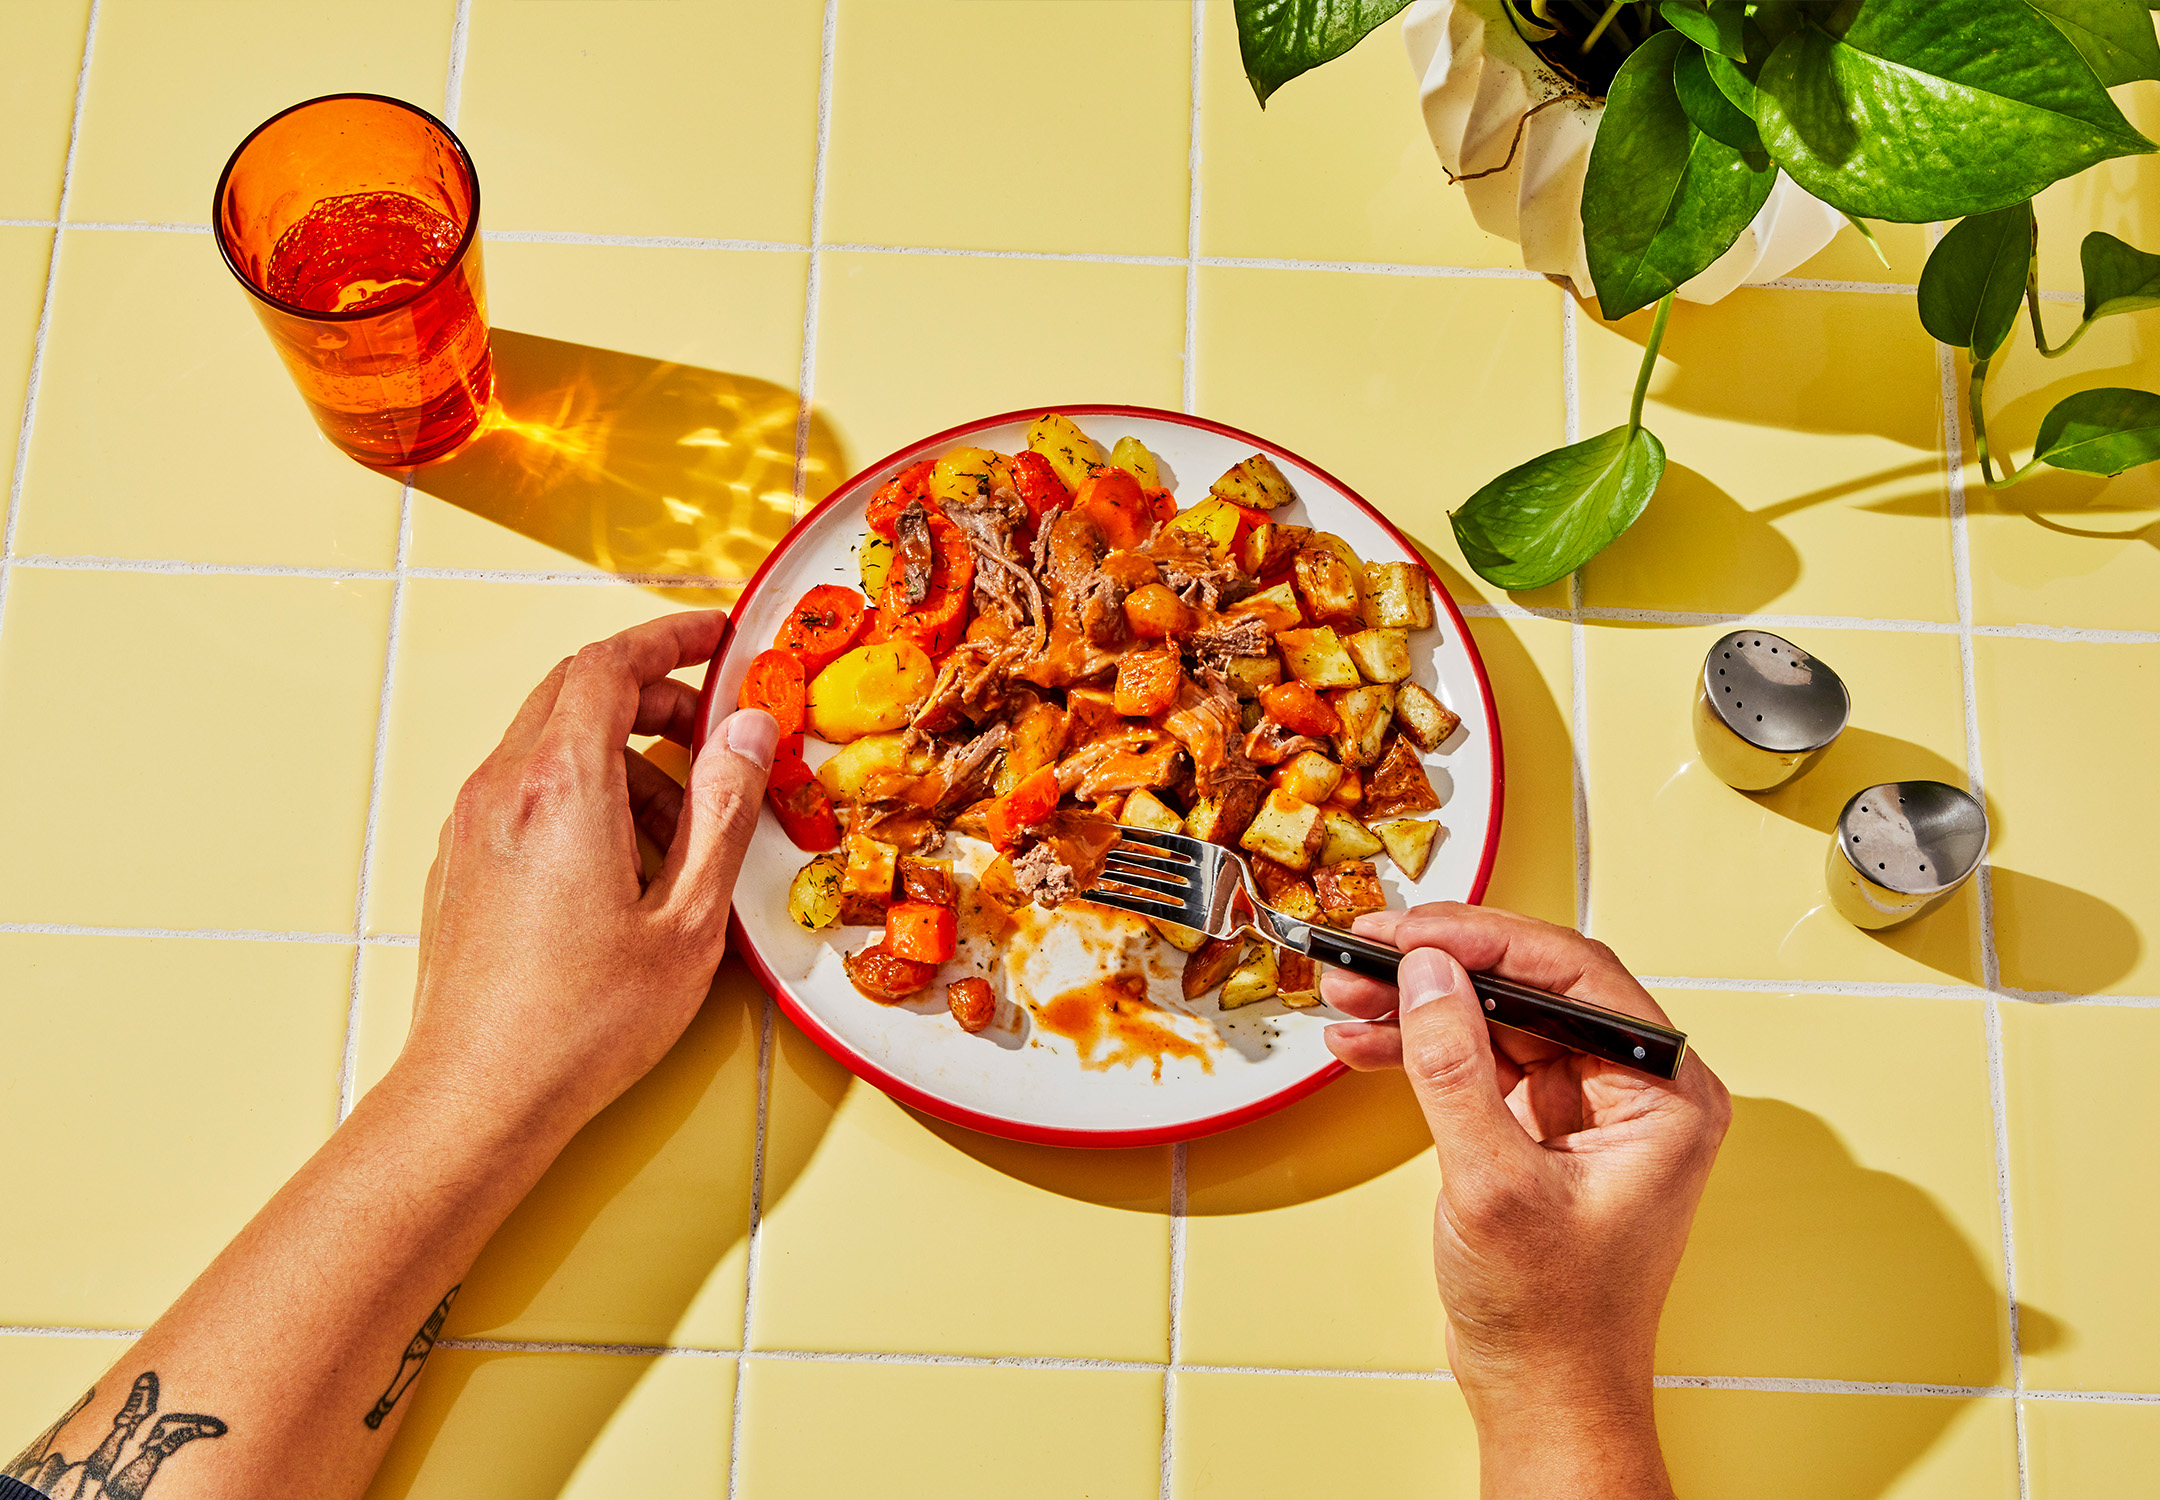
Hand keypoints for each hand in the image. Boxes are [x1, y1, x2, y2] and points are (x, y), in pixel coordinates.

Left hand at [393, 612, 776, 1144]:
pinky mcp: (461, 861)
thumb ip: (723, 812)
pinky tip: (624, 865)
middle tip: (712, 731)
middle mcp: (503, 788)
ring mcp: (472, 824)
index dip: (668, 638)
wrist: (478, 1095)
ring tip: (681, 832)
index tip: (715, 639)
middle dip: (650, 695)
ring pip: (550, 744)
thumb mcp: (688, 919)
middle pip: (576, 692)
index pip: (609, 664)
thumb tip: (748, 732)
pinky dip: (583, 794)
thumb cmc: (581, 1022)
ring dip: (622, 757)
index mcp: (562, 787)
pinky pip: (525, 791)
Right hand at [1322, 903, 1728, 1496]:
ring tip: (1347, 993)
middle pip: (1532, 988)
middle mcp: (1638, 1091)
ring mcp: (1591, 1110)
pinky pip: (1482, 1063)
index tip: (1411, 931)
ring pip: (1499, 1020)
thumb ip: (1456, 1069)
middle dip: (1441, 969)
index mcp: (1666, 1095)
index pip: (1575, 974)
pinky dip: (1423, 1050)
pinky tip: (1365, 1043)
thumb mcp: (1493, 1184)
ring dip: (1420, 1006)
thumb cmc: (1552, 1318)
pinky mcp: (1545, 1131)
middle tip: (1366, 950)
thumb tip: (1428, 975)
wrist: (1544, 1397)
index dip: (1485, 941)